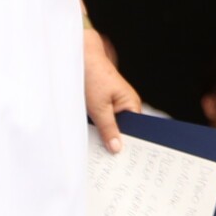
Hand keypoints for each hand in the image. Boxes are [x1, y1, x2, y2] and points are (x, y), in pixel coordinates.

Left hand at [84, 27, 141, 153]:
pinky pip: (100, 118)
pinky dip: (94, 124)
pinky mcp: (101, 101)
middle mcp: (124, 103)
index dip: (126, 144)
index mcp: (131, 104)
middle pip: (121, 129)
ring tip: (94, 145)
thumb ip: (108, 129)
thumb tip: (117, 148)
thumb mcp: (99, 108)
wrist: (80, 56)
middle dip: (112, 140)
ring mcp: (112, 102)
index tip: (118, 159)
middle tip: (103, 156)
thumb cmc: (93, 76)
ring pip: (109, 124)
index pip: (134, 131)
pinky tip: (87, 132)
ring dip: (100, 131)